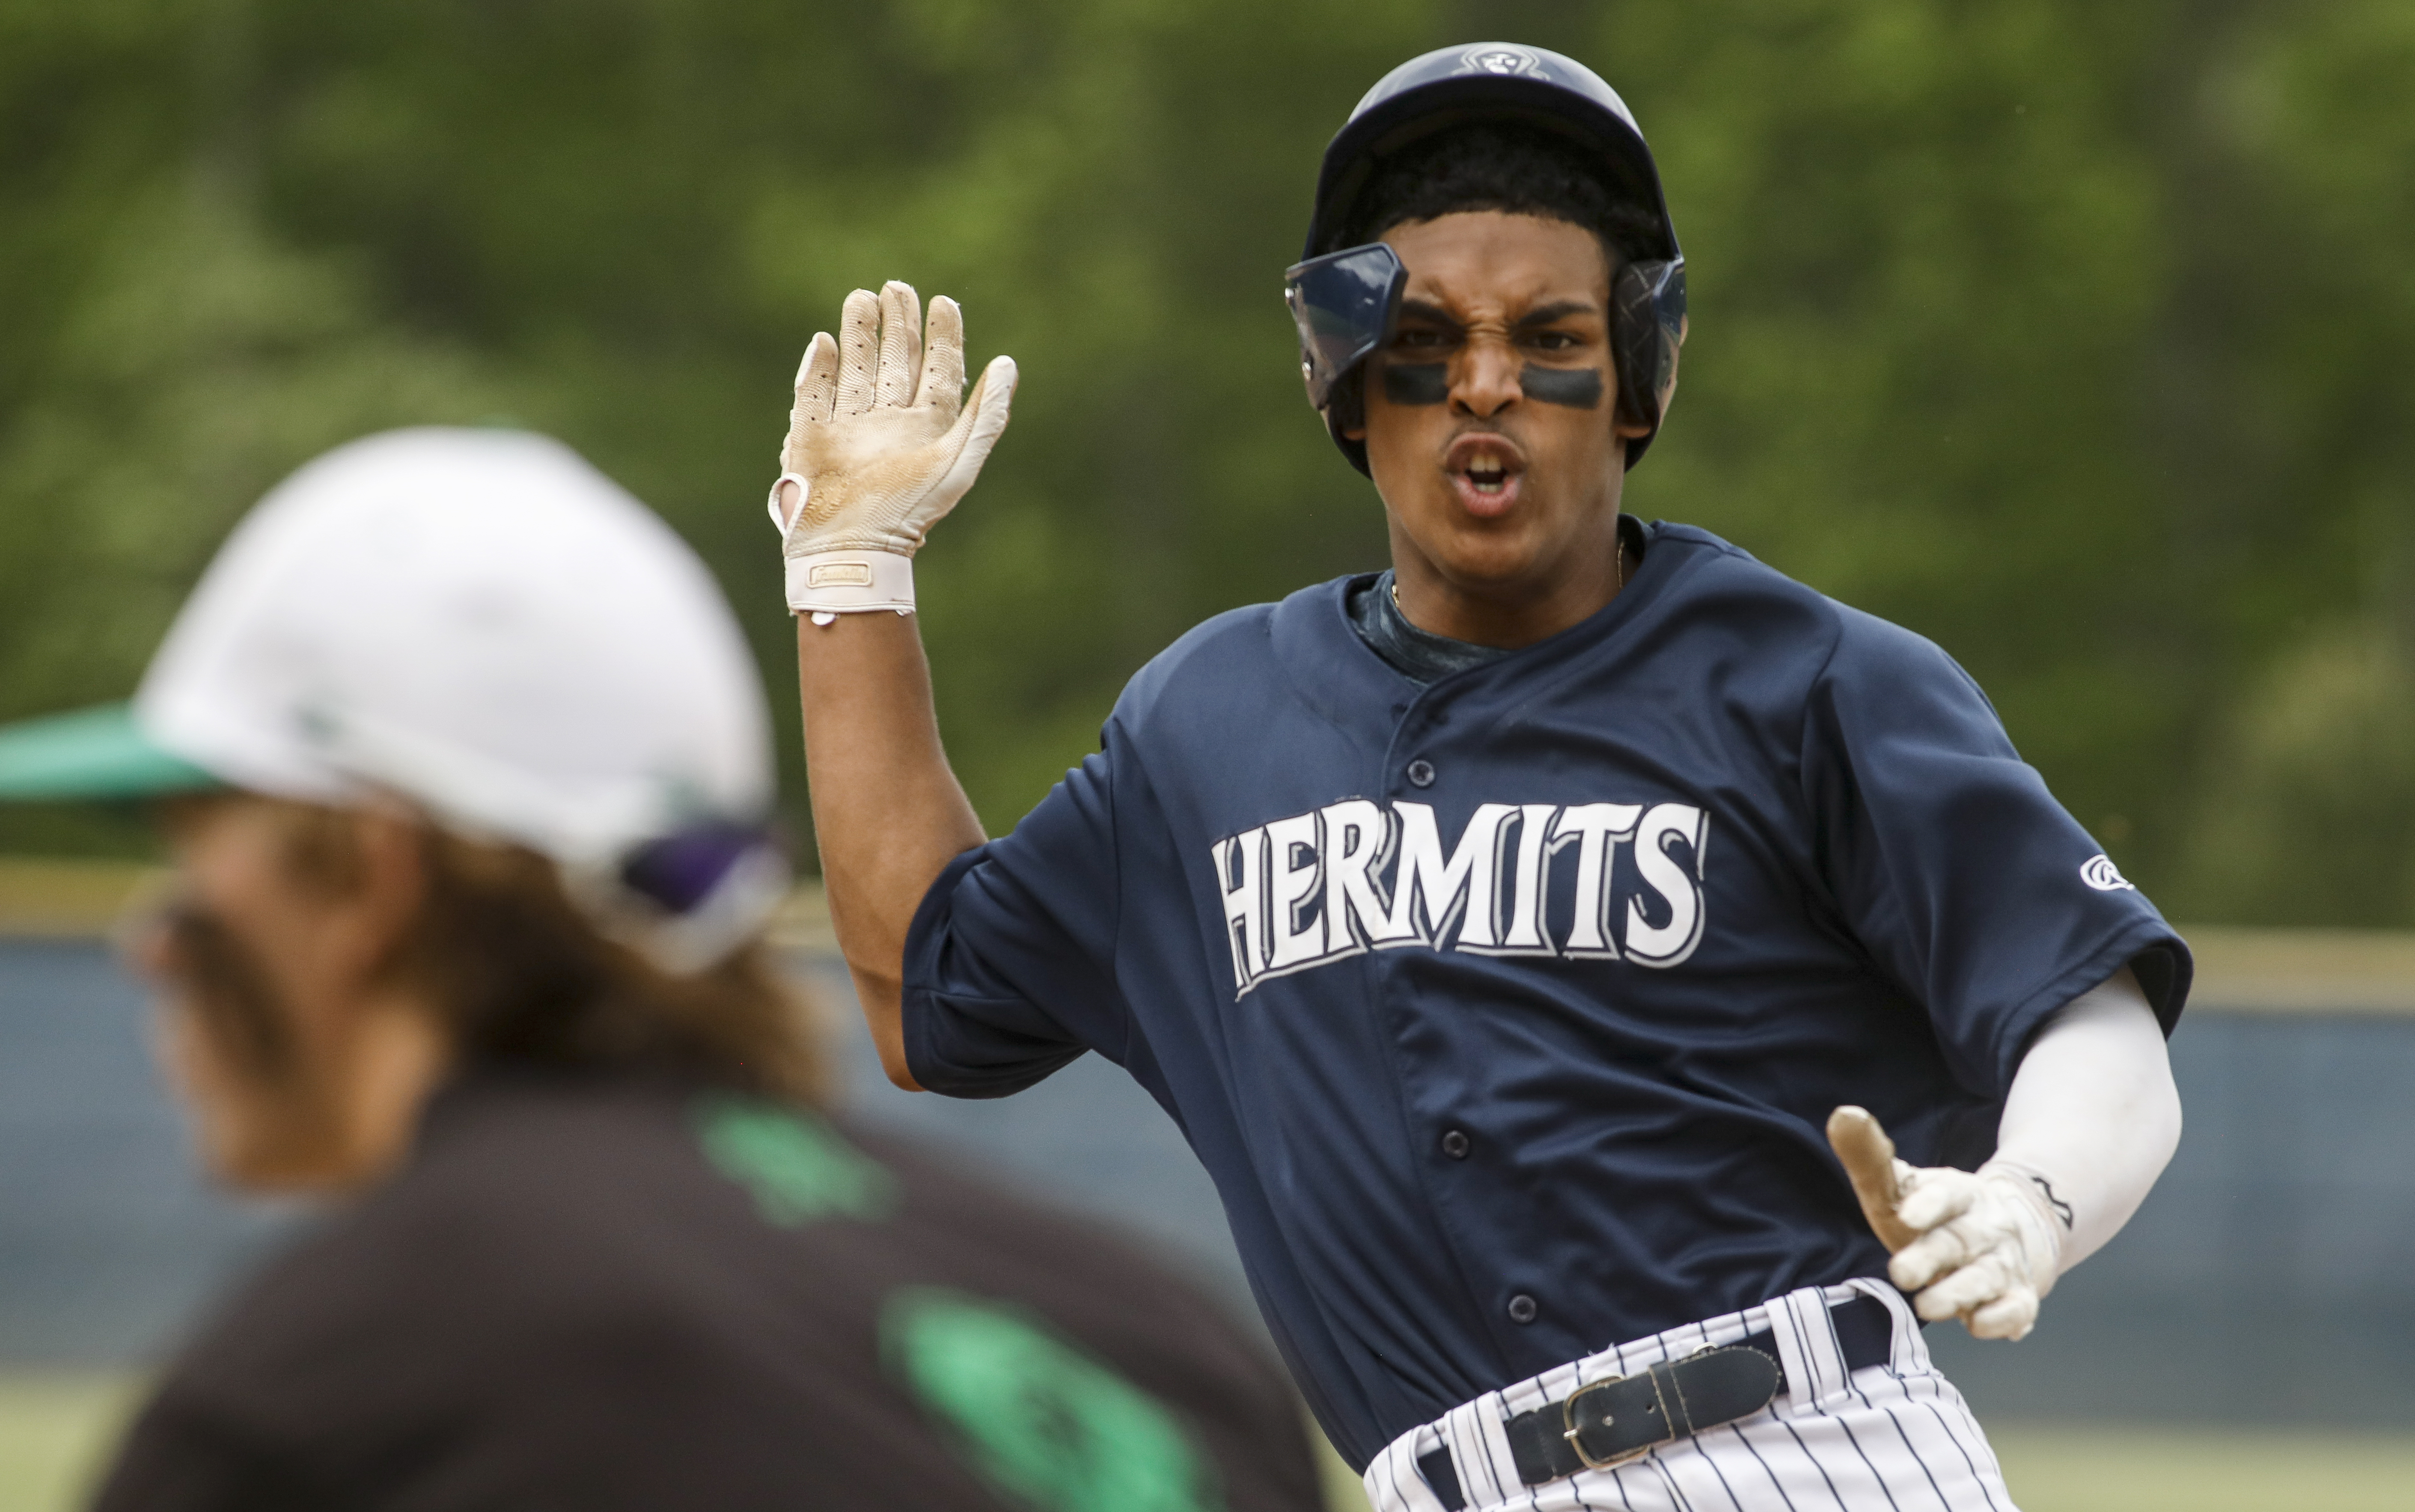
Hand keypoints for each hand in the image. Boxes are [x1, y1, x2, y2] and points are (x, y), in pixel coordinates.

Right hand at [770, 281, 1016, 617]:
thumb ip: (987, 414)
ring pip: (857, 369)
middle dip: (899, 325)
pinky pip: (814, 394)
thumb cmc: (910, 509)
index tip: (943, 301)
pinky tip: (824, 342)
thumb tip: (1009, 364)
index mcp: (927, 430)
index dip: (943, 337)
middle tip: (898, 286)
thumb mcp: (959, 460)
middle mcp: (889, 425)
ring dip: (861, 335)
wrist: (854, 544)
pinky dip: (819, 368)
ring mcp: (849, 429)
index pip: (939, 372)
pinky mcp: (811, 437)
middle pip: (897, 363)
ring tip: (863, 297)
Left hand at [1827, 1106, 2064, 1340]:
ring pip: (1986, 1278)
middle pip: (1958, 1241)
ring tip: (1926, 1307)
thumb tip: (1843, 1115)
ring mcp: (2004, 1264)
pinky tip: (1978, 1323)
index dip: (1928, 1204)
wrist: (2002, 1234)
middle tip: (1899, 1274)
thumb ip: (1869, 1157)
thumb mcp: (1901, 1186)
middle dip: (1930, 1258)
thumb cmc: (1932, 1214)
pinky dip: (2001, 1319)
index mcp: (1957, 1192)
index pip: (1945, 1194)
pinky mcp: (2018, 1299)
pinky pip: (2016, 1311)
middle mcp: (1985, 1227)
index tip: (1905, 1214)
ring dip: (1959, 1293)